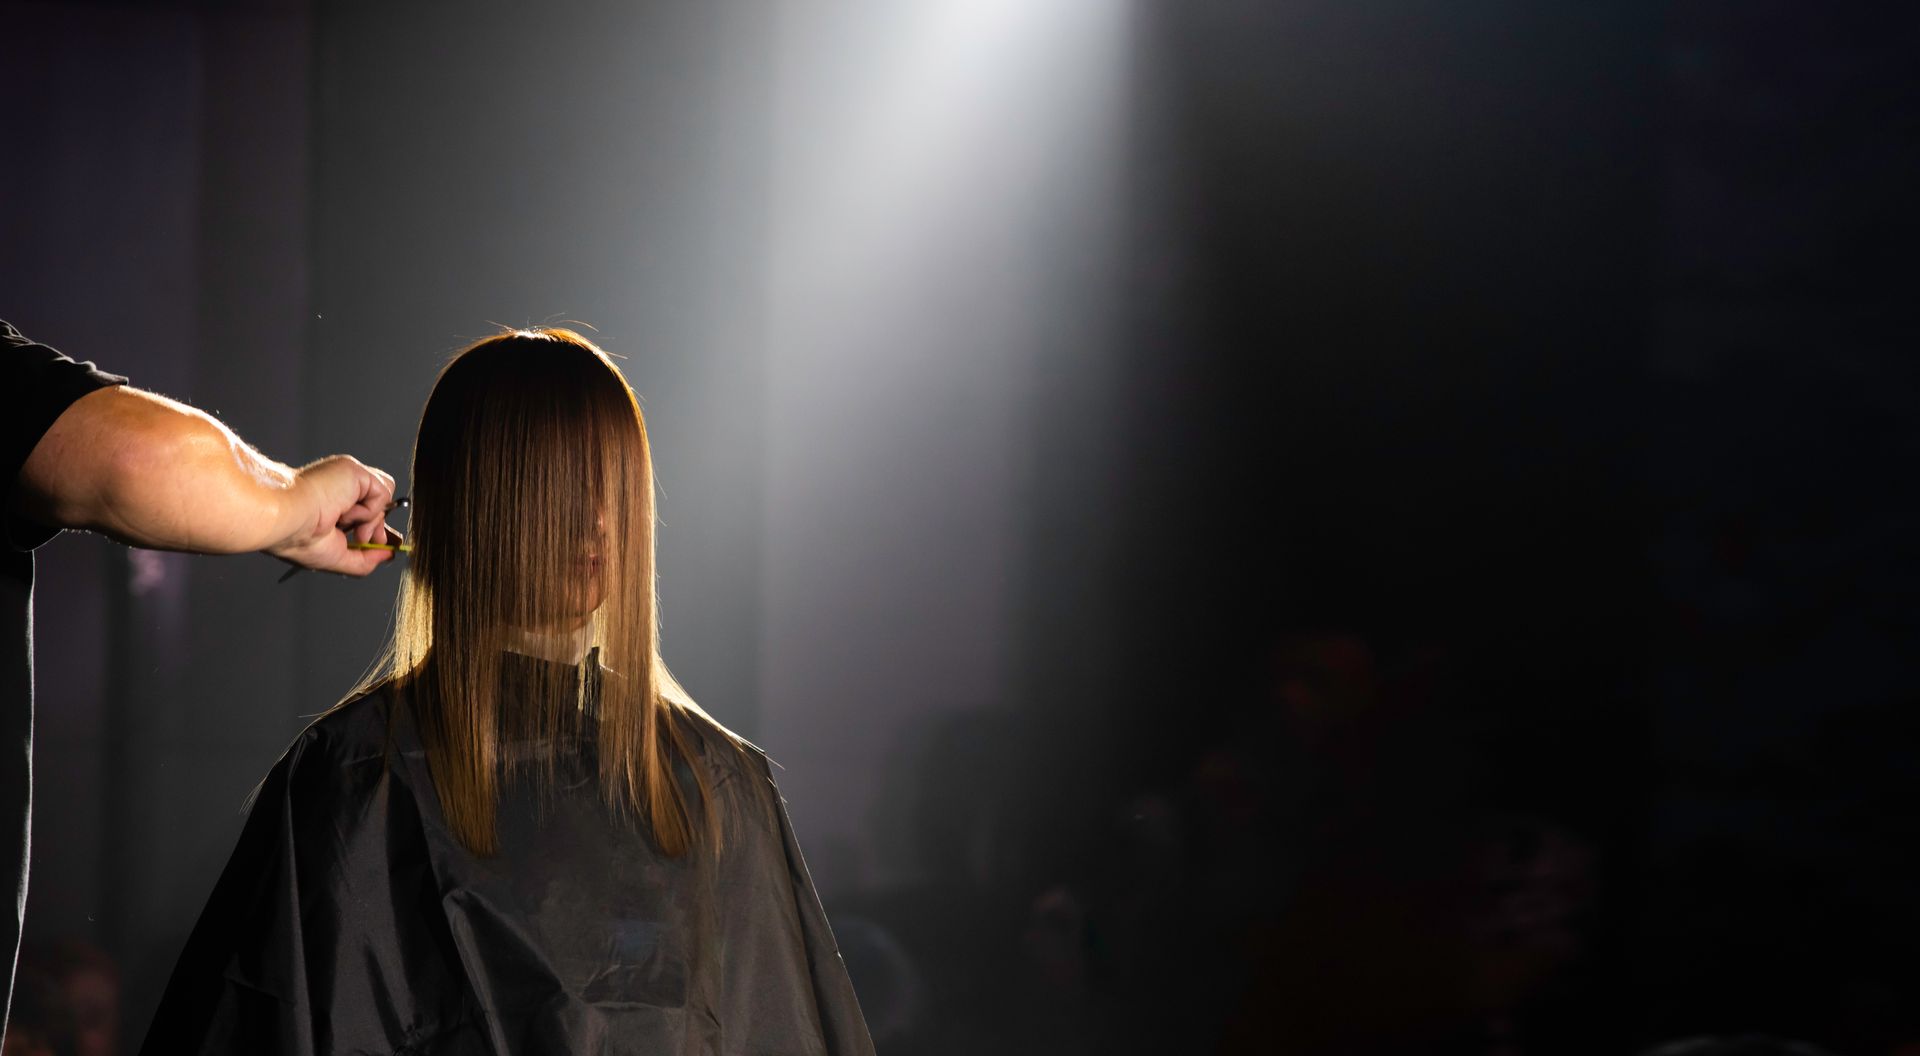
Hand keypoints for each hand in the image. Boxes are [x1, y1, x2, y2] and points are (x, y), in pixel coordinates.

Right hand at [267, 455, 401, 574]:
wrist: (286, 520)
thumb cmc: (297, 538)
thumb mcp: (337, 557)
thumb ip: (365, 558)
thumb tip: (388, 554)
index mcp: (330, 502)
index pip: (366, 508)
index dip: (374, 527)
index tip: (373, 542)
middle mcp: (340, 488)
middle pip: (379, 501)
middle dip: (377, 526)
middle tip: (362, 538)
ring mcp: (347, 477)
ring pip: (383, 496)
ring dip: (370, 518)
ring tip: (345, 524)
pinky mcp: (354, 470)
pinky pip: (382, 493)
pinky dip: (369, 510)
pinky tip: (345, 512)